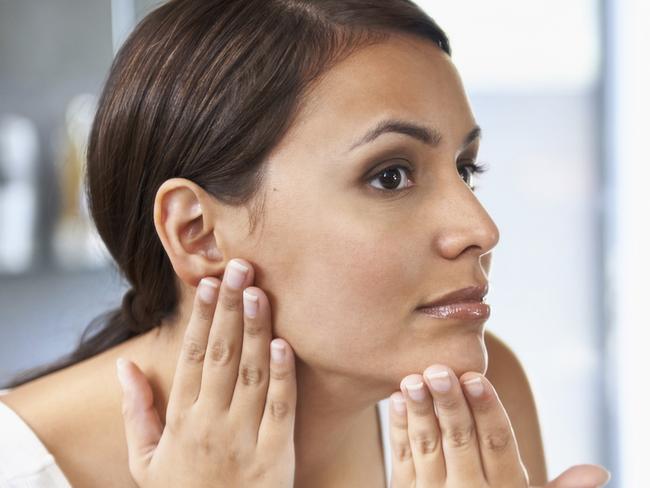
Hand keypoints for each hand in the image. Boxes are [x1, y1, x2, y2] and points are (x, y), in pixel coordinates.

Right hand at [115, 259, 296, 486]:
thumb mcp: (146, 460)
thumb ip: (135, 411)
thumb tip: (124, 365)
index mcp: (181, 420)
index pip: (191, 357)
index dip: (200, 317)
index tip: (207, 283)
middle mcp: (211, 423)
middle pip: (221, 355)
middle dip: (230, 308)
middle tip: (239, 267)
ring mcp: (244, 438)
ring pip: (251, 373)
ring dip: (256, 329)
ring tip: (258, 290)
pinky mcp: (275, 455)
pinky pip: (281, 408)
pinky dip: (284, 375)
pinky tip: (284, 343)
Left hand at [389, 365, 609, 487]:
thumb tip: (599, 471)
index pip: (498, 445)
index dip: (487, 411)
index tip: (475, 378)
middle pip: (460, 441)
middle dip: (449, 404)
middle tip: (438, 370)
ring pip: (427, 447)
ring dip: (419, 412)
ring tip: (412, 379)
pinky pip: (401, 459)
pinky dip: (398, 429)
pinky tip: (396, 399)